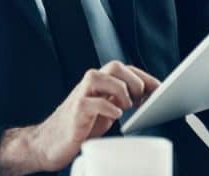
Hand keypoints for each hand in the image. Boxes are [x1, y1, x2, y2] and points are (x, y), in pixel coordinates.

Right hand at [0, 60, 159, 175]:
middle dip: (133, 79)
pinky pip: (92, 102)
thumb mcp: (105, 110)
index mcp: (100, 83)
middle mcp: (89, 84)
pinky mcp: (75, 111)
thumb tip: (147, 98)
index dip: (144, 76)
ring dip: (120, 89)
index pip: (125, 69)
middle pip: (114, 66)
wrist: (48, 143)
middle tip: (141, 97)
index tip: (159, 88)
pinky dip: (108, 106)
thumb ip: (120, 100)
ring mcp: (80, 95)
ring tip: (126, 106)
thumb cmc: (80, 126)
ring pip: (101, 76)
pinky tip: (116, 114)